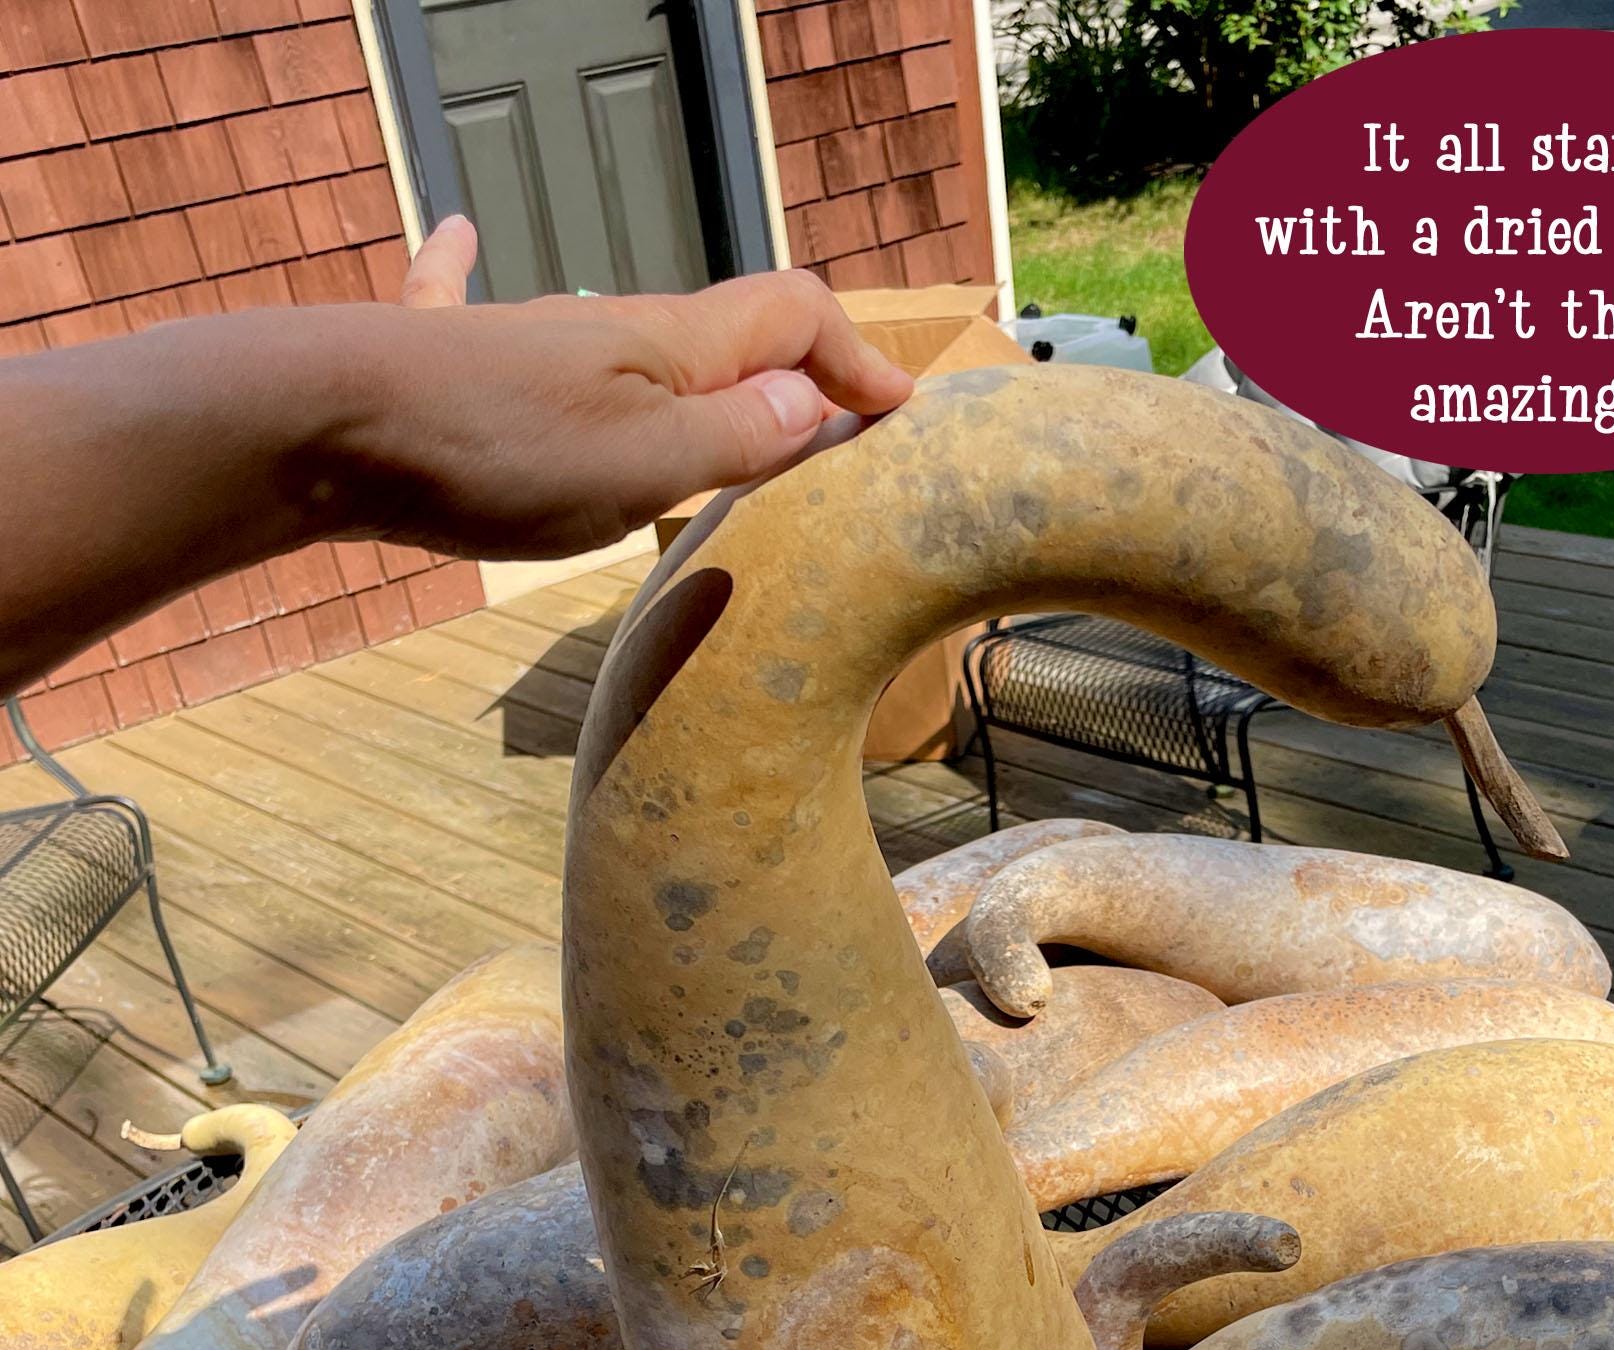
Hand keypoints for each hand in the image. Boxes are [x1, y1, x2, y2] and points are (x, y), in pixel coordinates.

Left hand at [328, 216, 913, 558]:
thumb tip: (813, 399)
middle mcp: (609, 327)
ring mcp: (530, 340)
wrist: (327, 420)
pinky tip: (458, 231)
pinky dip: (479, 272)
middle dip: (793, 372)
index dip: (857, 360)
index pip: (794, 317)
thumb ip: (738, 435)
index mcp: (671, 345)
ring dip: (701, 371)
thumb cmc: (495, 450)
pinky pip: (475, 300)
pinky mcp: (450, 362)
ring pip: (635, 342)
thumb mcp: (647, 463)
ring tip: (734, 418)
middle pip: (725, 332)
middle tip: (830, 435)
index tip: (897, 412)